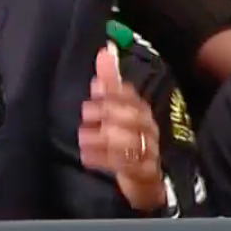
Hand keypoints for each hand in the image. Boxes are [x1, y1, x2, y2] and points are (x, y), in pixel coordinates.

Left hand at [79, 45, 164, 209]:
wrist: (143, 180)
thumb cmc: (125, 139)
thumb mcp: (115, 109)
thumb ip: (110, 82)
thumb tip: (104, 50)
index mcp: (141, 110)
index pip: (130, 96)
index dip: (112, 92)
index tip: (94, 90)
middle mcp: (147, 128)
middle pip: (130, 116)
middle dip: (107, 112)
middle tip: (85, 115)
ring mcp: (148, 150)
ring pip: (128, 140)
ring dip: (101, 138)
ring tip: (83, 138)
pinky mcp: (143, 172)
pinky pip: (123, 163)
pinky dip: (102, 159)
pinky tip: (86, 157)